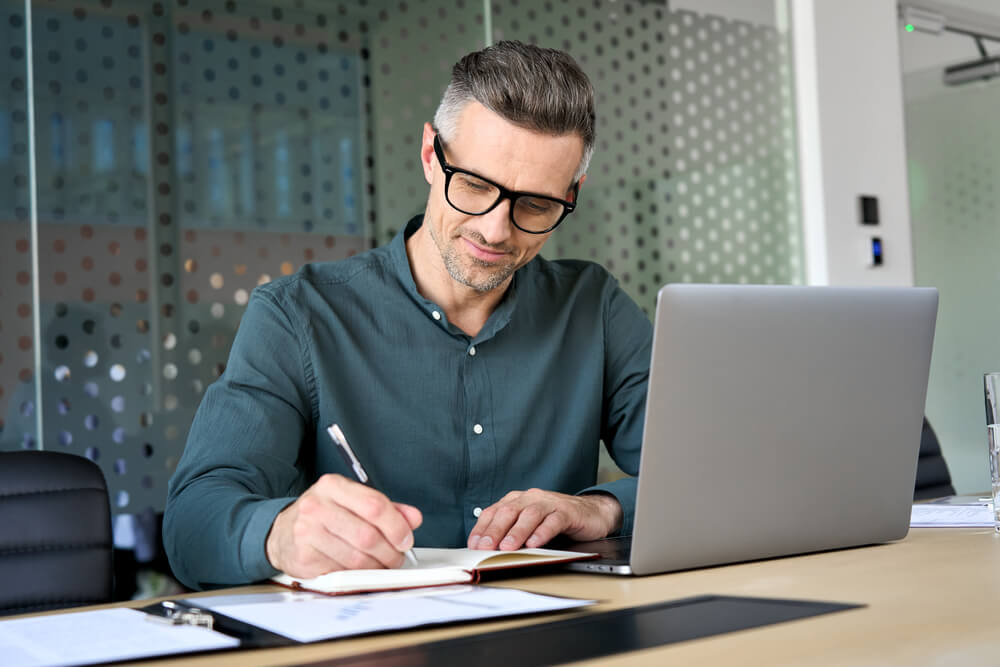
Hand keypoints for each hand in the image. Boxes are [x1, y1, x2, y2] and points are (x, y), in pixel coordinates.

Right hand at [265, 473, 421, 577]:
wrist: (280, 532)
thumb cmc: (322, 516)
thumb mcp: (352, 502)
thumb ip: (386, 508)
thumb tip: (413, 518)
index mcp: (333, 486)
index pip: (375, 505)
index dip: (397, 526)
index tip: (406, 539)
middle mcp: (317, 506)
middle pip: (368, 535)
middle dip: (390, 552)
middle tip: (397, 558)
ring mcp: (307, 532)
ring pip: (356, 558)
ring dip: (376, 567)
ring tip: (381, 565)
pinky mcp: (303, 557)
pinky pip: (341, 572)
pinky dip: (357, 575)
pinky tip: (358, 570)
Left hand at [466, 489, 621, 550]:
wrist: (591, 513)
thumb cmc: (555, 520)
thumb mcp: (529, 525)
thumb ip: (511, 533)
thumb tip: (488, 551)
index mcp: (517, 500)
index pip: (494, 512)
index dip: (482, 529)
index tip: (473, 545)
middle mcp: (531, 498)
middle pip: (509, 512)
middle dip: (495, 531)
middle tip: (485, 548)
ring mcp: (549, 503)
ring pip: (530, 515)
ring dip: (517, 532)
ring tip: (507, 547)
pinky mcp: (567, 512)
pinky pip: (553, 521)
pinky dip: (542, 532)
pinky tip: (535, 543)